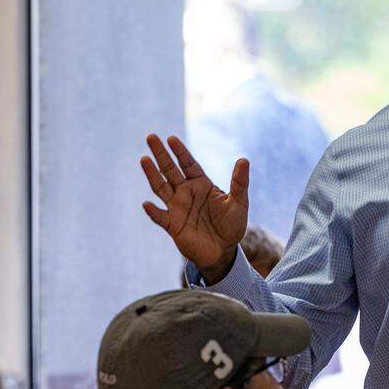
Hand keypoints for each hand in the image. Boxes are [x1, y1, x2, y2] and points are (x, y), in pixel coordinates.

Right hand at [140, 134, 248, 277]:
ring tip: (144, 160)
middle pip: (170, 170)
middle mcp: (186, 193)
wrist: (223, 251)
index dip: (180, 151)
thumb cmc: (232, 225)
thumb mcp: (239, 203)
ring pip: (161, 188)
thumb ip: (239, 183)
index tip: (171, 138)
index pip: (188, 164)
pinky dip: (153, 212)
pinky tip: (147, 204)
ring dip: (152, 175)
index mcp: (201, 184)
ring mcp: (177, 208)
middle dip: (161, 154)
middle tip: (151, 137)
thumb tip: (244, 160)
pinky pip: (160, 217)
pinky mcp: (172, 225)